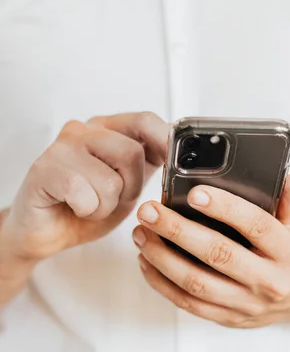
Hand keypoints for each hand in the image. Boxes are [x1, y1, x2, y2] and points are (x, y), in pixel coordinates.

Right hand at [1, 112, 168, 261]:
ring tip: (92, 204)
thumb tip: (182, 156)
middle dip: (132, 186)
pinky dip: (88, 211)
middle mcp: (85, 130)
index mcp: (109, 129)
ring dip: (108, 204)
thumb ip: (152, 164)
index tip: (172, 164)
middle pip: (132, 153)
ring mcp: (63, 146)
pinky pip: (85, 195)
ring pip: (111, 180)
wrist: (49, 231)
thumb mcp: (132, 183)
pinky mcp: (44, 168)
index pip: (145, 120)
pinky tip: (76, 208)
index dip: (164, 142)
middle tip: (115, 197)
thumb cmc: (90, 205)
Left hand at [132, 175, 289, 327]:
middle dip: (178, 230)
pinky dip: (162, 282)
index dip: (225, 208)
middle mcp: (269, 281)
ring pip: (197, 283)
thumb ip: (288, 201)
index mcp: (288, 253)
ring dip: (162, 257)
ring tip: (141, 233)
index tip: (195, 192)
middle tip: (150, 211)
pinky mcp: (227, 318)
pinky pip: (188, 304)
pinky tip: (147, 260)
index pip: (256, 226)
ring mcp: (247, 303)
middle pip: (219, 255)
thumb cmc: (288, 255)